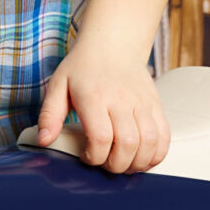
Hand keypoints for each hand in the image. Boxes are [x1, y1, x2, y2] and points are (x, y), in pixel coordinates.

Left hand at [35, 37, 169, 173]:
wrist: (112, 44)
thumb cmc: (84, 67)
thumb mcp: (58, 86)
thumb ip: (50, 115)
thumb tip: (45, 141)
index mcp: (95, 96)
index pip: (100, 137)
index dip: (94, 157)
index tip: (87, 156)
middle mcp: (121, 100)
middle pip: (127, 144)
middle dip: (116, 165)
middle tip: (105, 163)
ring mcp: (142, 102)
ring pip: (150, 142)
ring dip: (137, 163)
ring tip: (123, 163)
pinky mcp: (156, 105)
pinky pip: (164, 135)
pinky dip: (157, 154)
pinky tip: (143, 157)